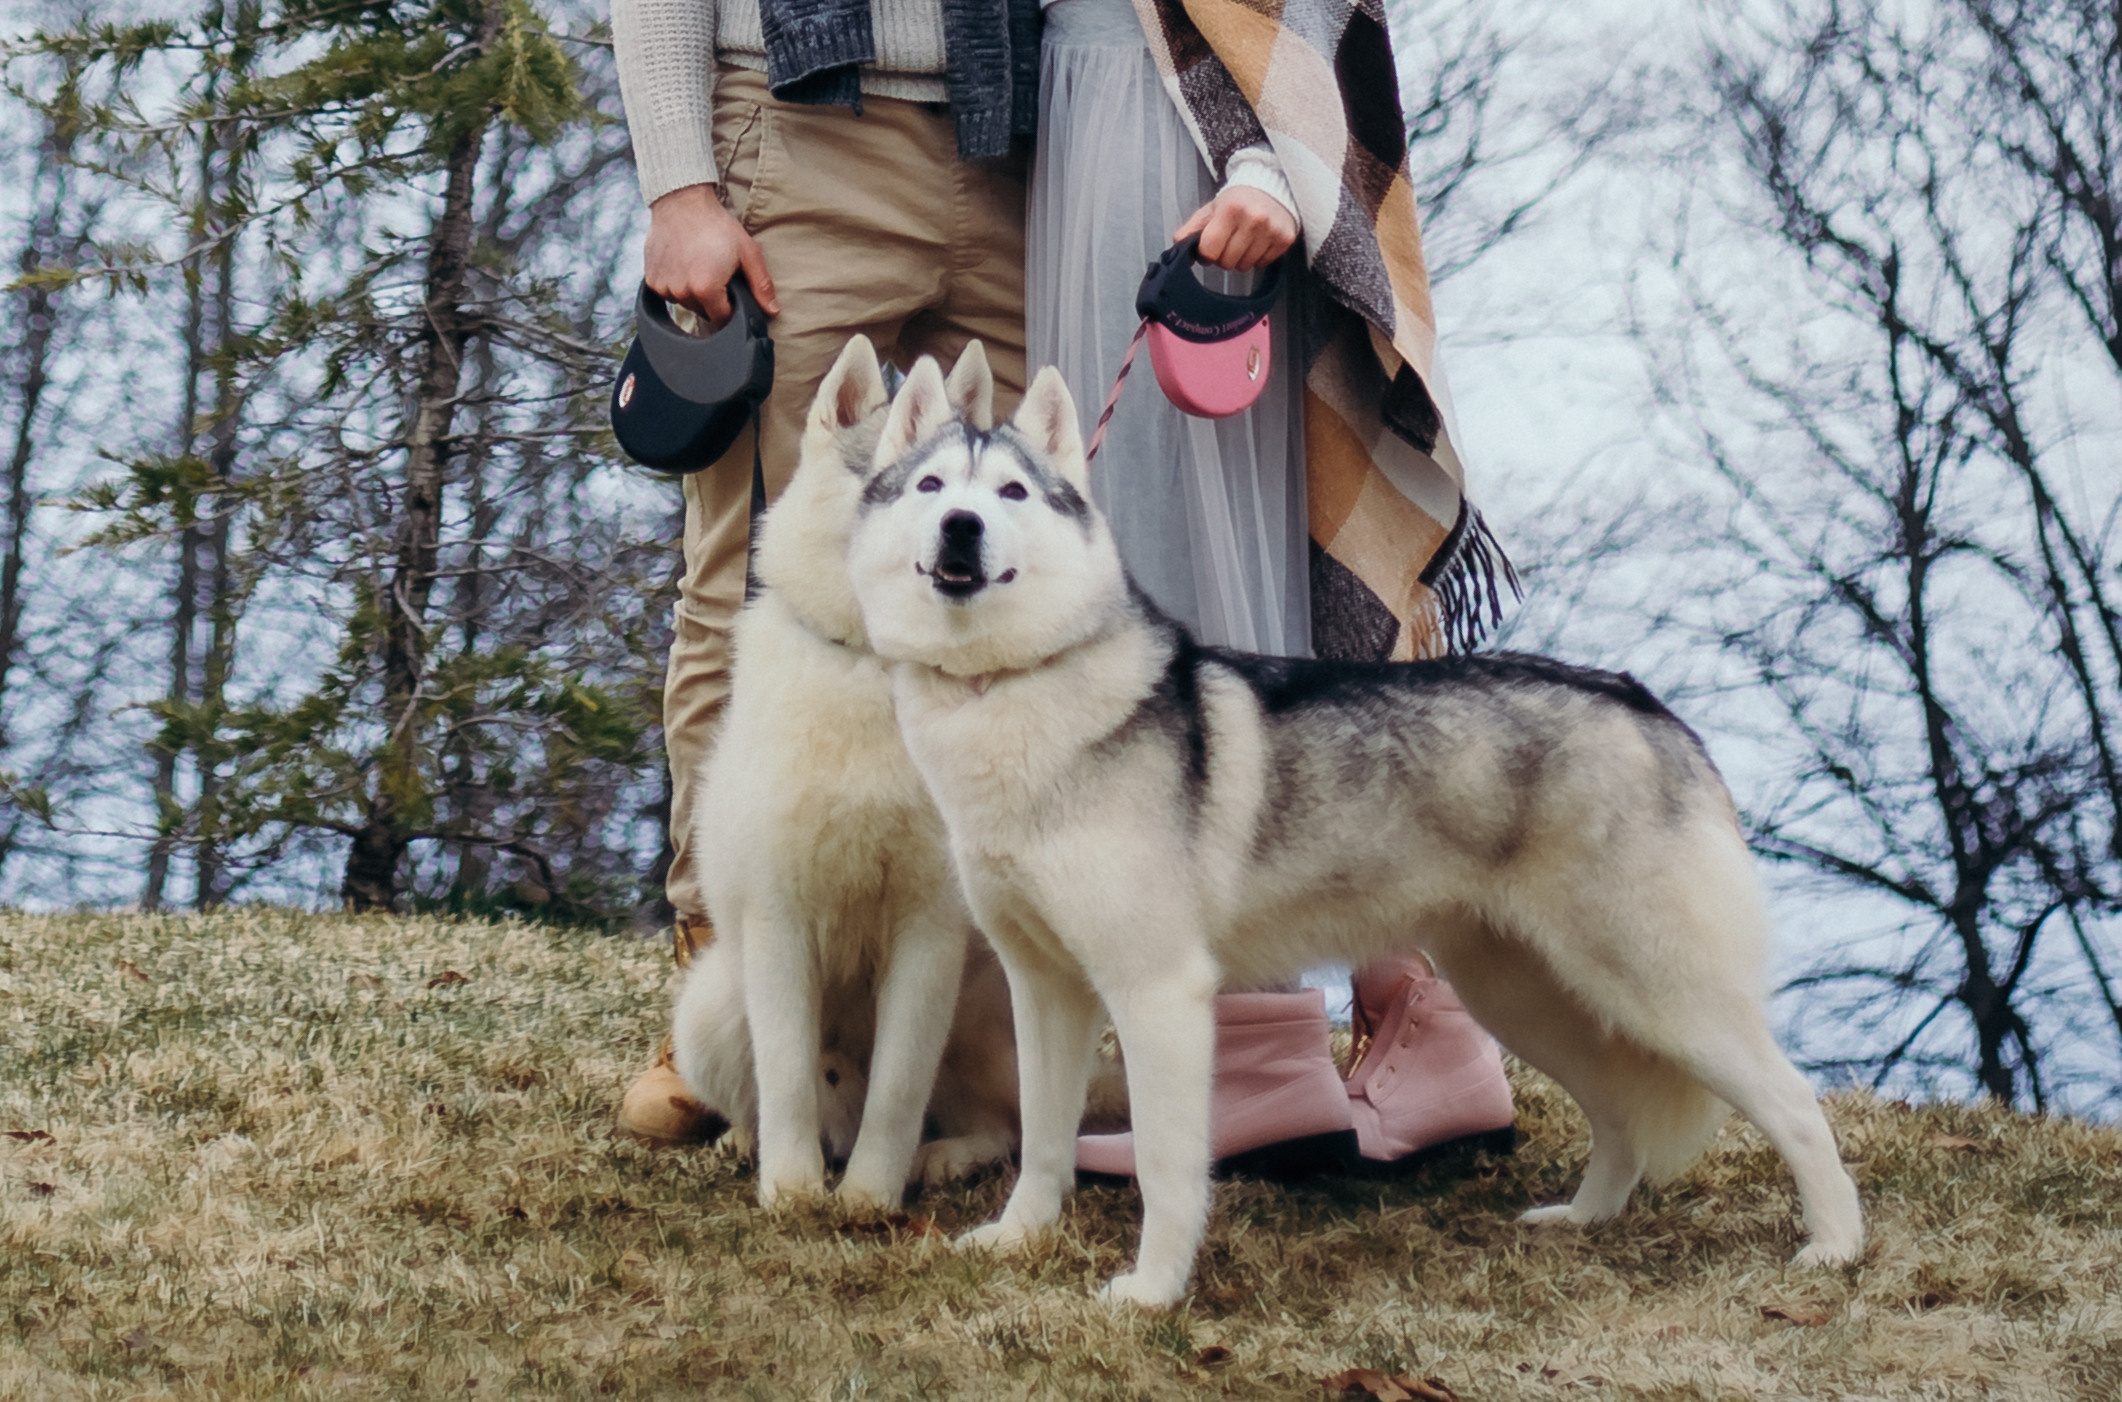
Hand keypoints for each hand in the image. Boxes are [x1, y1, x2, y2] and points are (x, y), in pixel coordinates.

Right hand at [644, 183, 780, 327]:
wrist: (682, 202)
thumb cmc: (717, 225)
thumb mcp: (748, 252)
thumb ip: (761, 285)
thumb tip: (772, 310)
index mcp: (706, 289)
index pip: (723, 319)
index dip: (731, 309)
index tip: (732, 293)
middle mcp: (682, 292)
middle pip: (703, 312)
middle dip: (713, 299)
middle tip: (717, 272)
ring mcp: (664, 287)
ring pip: (685, 303)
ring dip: (694, 292)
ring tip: (699, 265)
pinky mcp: (652, 280)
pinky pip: (668, 293)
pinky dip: (677, 284)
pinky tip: (684, 264)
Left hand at [1174, 186, 1296, 272]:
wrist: (1272, 187)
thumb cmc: (1238, 201)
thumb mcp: (1212, 209)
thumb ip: (1192, 228)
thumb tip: (1176, 245)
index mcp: (1230, 210)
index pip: (1210, 251)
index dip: (1206, 253)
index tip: (1211, 246)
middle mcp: (1253, 219)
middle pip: (1227, 262)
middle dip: (1223, 257)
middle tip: (1229, 241)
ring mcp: (1271, 230)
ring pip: (1245, 267)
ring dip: (1240, 259)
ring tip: (1244, 240)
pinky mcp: (1285, 239)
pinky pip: (1263, 264)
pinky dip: (1257, 258)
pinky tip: (1258, 242)